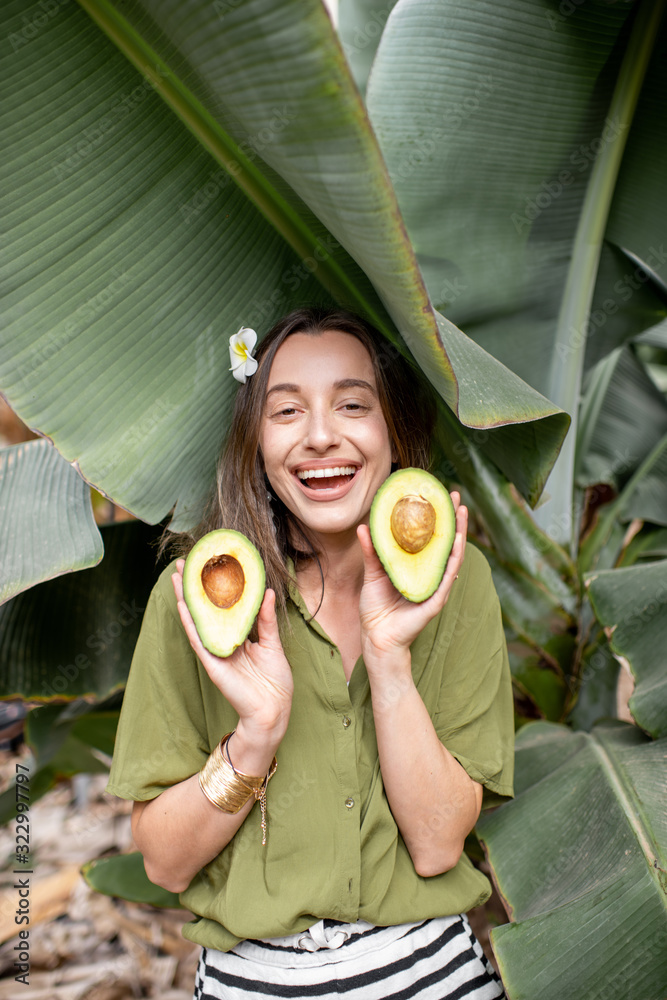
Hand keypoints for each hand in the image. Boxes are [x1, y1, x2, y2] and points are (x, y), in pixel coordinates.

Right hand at [171, 560, 292, 740]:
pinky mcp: (212, 663)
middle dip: (194, 587)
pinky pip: (197, 639)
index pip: (222, 607)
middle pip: (204, 609)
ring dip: (185, 598)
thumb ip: (266, 619)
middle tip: (184, 563)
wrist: (273, 709)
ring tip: (177, 576)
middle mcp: (222, 641)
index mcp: (237, 636)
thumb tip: (268, 592)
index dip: (214, 588)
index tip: (209, 566)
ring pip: (196, 620)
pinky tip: (182, 604)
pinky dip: (189, 622)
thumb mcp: (273, 644)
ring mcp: (215, 651)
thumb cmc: (275, 681)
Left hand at [357, 492, 466, 664]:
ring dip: (459, 534)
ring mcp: (436, 587)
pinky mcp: (436, 600)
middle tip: (455, 495)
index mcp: (417, 567)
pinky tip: (457, 543)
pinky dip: (453, 559)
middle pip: (446, 543)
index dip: (436, 517)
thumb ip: (372, 551)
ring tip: (461, 513)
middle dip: (453, 519)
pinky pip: (447, 577)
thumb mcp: (373, 573)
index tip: (437, 495)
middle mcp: (430, 575)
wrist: (376, 637)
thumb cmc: (376, 608)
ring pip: (453, 557)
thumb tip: (364, 525)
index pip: (431, 538)